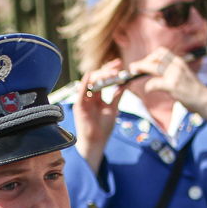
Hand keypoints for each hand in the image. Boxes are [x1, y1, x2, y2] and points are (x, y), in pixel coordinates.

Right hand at [74, 59, 124, 173]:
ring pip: (90, 82)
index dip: (110, 71)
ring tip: (112, 73)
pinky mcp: (79, 105)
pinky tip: (92, 75)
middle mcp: (89, 97)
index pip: (103, 80)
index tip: (120, 65)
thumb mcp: (113, 109)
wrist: (96, 142)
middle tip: (118, 65)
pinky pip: (81, 91)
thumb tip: (127, 82)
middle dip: (107, 70)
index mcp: (97, 98)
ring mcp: (84, 100)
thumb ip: (118, 95)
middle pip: (97, 78)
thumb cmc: (103, 129)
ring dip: (101, 75)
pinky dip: (85, 82)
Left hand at [129, 47, 206, 154]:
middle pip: (156, 57)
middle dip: (142, 61)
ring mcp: (175, 75)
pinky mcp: (172, 86)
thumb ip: (171, 72)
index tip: (143, 63)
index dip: (150, 56)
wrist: (205, 100)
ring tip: (134, 73)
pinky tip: (148, 90)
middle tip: (133, 68)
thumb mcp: (182, 75)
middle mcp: (177, 65)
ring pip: (153, 67)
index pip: (162, 51)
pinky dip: (148, 86)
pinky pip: (154, 83)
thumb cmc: (192, 91)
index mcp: (179, 62)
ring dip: (141, 68)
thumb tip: (156, 71)